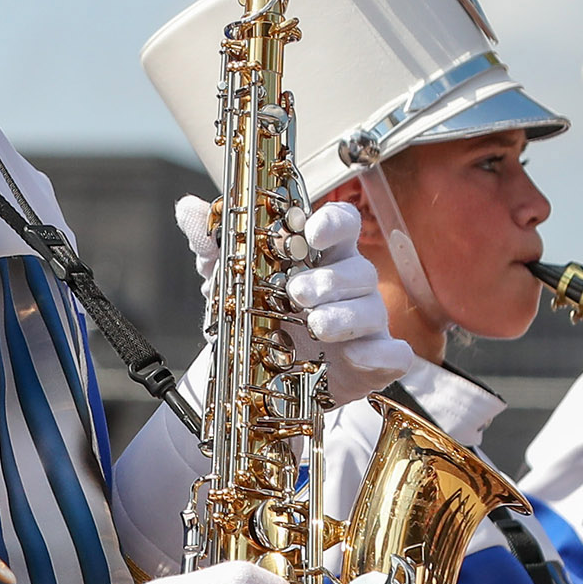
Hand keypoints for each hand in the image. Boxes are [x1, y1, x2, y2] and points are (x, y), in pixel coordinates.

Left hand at [174, 197, 412, 404]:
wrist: (261, 375)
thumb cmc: (259, 314)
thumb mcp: (228, 278)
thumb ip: (213, 244)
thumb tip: (188, 209)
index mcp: (322, 256)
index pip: (343, 224)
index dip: (333, 223)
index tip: (313, 232)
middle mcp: (349, 285)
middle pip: (359, 268)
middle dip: (330, 280)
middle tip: (297, 293)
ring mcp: (365, 324)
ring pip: (373, 309)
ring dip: (345, 316)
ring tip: (316, 325)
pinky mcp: (374, 361)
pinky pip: (394, 355)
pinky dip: (380, 354)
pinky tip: (356, 355)